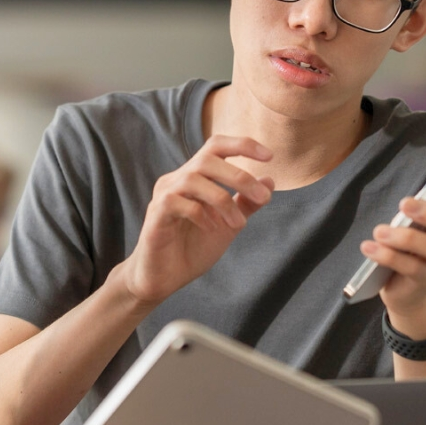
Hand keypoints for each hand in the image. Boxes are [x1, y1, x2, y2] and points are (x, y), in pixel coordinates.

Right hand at [119, 136, 274, 305]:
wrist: (163, 279)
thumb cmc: (192, 248)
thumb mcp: (228, 225)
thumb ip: (246, 204)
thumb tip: (269, 181)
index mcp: (194, 177)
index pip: (216, 146)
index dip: (242, 145)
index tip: (269, 156)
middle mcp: (177, 180)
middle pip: (207, 158)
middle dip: (239, 176)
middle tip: (263, 197)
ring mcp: (164, 195)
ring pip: (193, 178)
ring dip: (223, 199)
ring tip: (238, 224)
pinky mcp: (156, 215)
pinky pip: (177, 203)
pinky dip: (201, 214)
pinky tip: (212, 229)